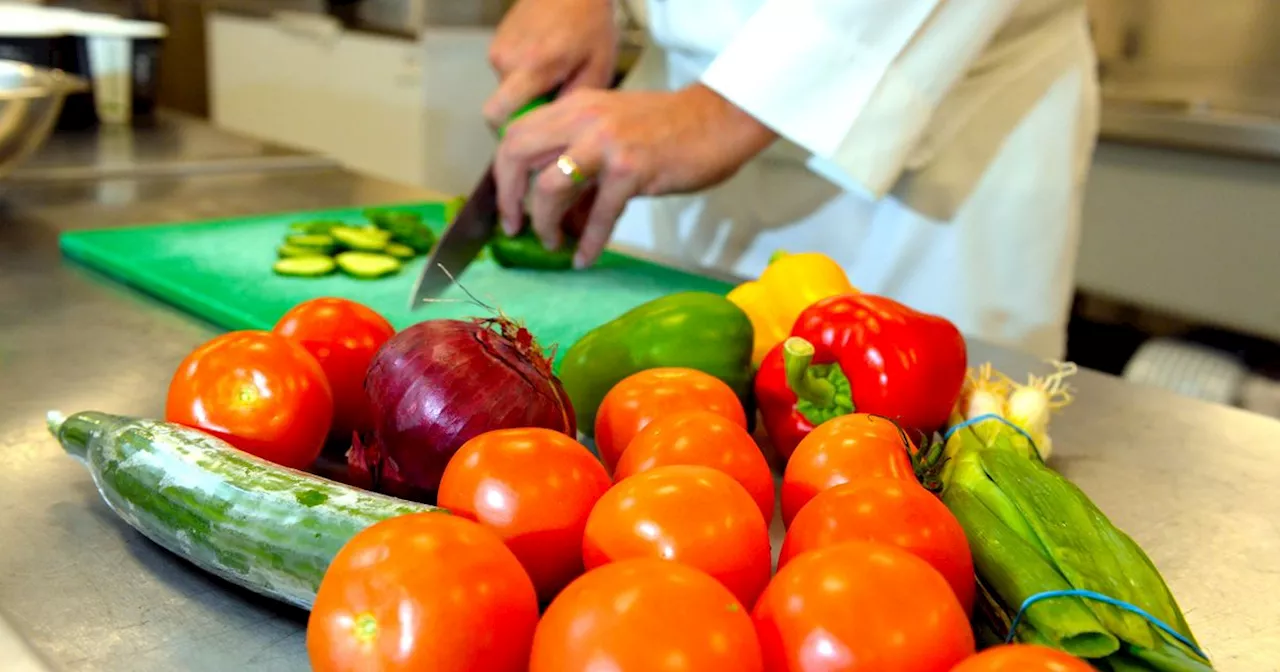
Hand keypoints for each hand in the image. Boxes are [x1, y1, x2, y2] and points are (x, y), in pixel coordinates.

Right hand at [482, 0, 617, 127]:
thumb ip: (573, 103)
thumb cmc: (589, 24)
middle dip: (523, 112)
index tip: (536, 130)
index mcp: (533, 66)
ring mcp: (499, 48)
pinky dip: (523, 74)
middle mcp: (507, 58)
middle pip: (501, 108)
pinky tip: (545, 60)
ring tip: (553, 74)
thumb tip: (554, 129)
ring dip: (526, 91)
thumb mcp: (597, 68)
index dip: (512, 130)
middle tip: (551, 101)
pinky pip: (506, 73)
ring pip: (505, 91)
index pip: (496, 115)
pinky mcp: (498, 41)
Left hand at [494, 84, 778, 266]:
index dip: (503, 174)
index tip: (509, 204)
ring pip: (549, 187)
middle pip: (517, 155)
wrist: (719, 119)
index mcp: (573, 106)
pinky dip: (588, 242)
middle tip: (516, 228)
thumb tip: (562, 214)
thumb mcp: (613, 132)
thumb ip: (582, 162)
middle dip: (509, 197)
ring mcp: (604, 143)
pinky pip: (598, 214)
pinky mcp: (630, 169)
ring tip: (553, 244)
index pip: (515, 134)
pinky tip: (584, 259)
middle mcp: (581, 118)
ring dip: (545, 223)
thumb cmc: (669, 129)